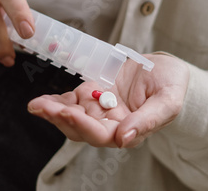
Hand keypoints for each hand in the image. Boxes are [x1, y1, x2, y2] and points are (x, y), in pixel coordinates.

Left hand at [28, 53, 188, 147]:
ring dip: (52, 111)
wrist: (166, 68)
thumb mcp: (168, 100)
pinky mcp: (92, 95)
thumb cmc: (172, 85)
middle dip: (59, 118)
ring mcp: (100, 109)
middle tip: (42, 107)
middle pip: (80, 128)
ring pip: (71, 116)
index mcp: (129, 130)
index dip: (83, 125)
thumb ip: (148, 120)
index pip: (101, 135)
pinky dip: (55, 101)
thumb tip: (125, 140)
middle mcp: (111, 124)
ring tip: (36, 105)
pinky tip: (41, 100)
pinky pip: (71, 101)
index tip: (68, 112)